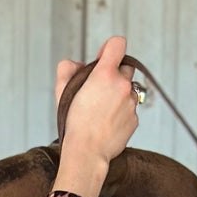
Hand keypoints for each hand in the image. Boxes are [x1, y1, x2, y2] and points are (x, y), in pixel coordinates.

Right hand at [53, 37, 139, 196]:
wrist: (87, 152)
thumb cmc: (74, 124)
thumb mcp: (61, 90)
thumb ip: (67, 68)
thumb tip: (77, 64)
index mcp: (105, 73)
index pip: (118, 44)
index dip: (109, 48)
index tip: (103, 59)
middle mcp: (122, 85)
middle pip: (126, 67)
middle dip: (115, 74)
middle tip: (101, 88)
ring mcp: (131, 103)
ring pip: (129, 90)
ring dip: (119, 95)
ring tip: (102, 110)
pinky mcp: (134, 120)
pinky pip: (130, 109)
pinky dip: (121, 113)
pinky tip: (107, 123)